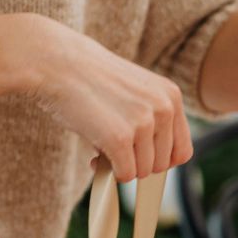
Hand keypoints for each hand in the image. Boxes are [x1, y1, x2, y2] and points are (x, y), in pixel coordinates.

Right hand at [0, 13, 191, 182]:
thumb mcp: (134, 92)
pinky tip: (95, 156)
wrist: (56, 63)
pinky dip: (109, 173)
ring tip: (101, 148)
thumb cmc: (88, 78)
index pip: (182, 151)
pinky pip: (124, 175)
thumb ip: (150, 120)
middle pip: (162, 166)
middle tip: (113, 151)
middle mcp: (163, 108)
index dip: (158, 160)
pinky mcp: (120, 138)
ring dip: (121, 167)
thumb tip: (150, 165)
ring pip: (142, 173)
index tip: (138, 156)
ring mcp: (143, 123)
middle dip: (137, 163)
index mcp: (171, 96)